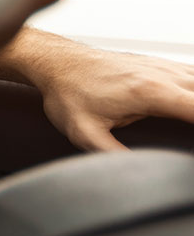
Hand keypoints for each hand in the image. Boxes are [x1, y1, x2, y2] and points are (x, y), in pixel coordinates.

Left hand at [32, 46, 193, 150]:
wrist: (55, 63)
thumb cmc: (67, 94)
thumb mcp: (85, 132)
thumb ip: (113, 153)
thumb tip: (136, 172)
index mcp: (150, 91)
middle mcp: (162, 74)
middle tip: (192, 139)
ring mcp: (162, 66)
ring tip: (192, 126)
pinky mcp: (158, 64)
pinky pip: (192, 74)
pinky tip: (191, 104)